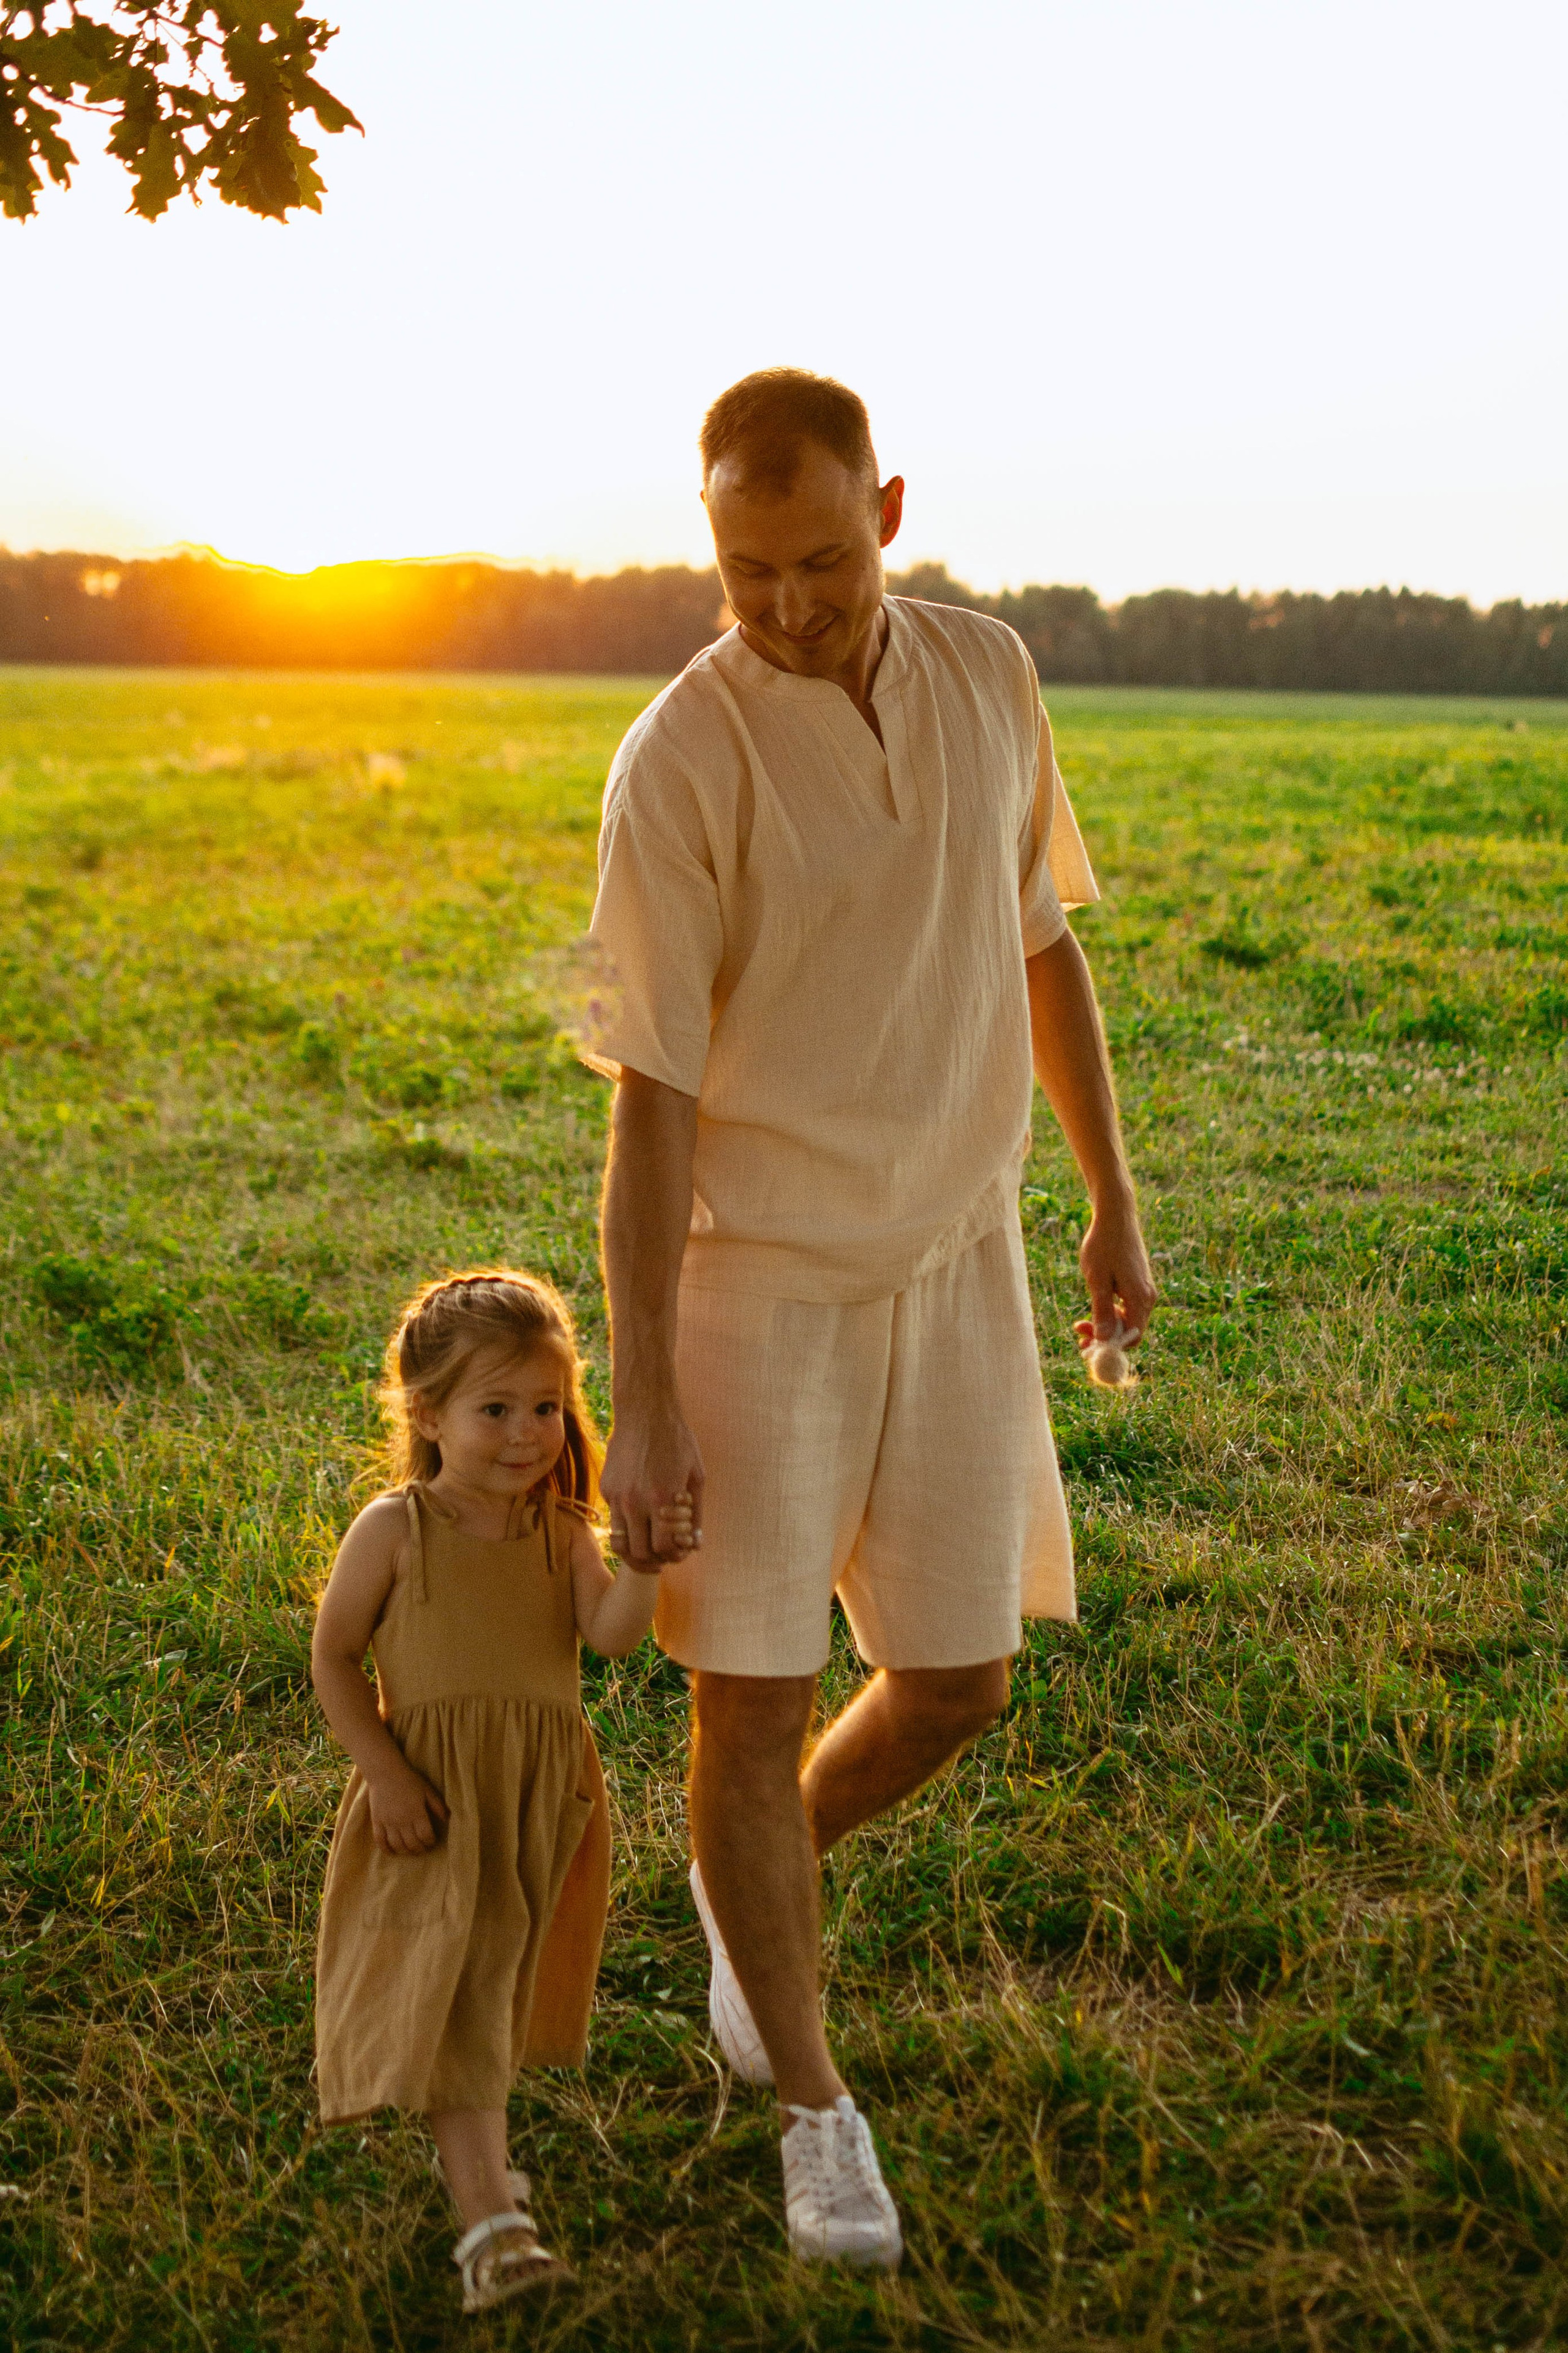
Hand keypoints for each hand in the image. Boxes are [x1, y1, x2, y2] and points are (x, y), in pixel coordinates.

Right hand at [366, 1761, 448, 1855]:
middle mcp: (402, 1821)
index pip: (425, 1836)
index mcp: (417, 1813)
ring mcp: (388, 1823)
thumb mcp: (427, 1790)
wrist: (385, 1772)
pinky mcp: (377, 1822)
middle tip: (423, 1848)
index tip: (432, 1841)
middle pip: (412, 1844)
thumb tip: (447, 1819)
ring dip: (405, 1851)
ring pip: (397, 1845)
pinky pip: (380, 1841)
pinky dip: (386, 1849)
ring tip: (410, 1850)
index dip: (430, 1842)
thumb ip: (438, 1806)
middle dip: (420, 1849)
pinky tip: (392, 1852)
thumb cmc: (409, 1780)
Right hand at [601, 1395, 703, 1564]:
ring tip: (649, 1551)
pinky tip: (639, 1522)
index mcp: (663, 1498)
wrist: (645, 1412)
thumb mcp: (696, 1476)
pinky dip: (627, 1530)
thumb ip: (695, 1513)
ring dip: (636, 1554)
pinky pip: (614, 1522)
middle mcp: (636, 1502)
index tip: (680, 1551)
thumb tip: (695, 1544)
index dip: (674, 1555)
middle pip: (641, 1553)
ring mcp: (617, 1497)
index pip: (664, 1547)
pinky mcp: (606, 1490)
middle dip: (656, 1560)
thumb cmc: (677, 1441)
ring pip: (621, 1545)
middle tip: (665, 1556)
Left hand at [1075, 1188, 1157, 1350]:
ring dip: (1105, 1325)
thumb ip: (1102, 1311)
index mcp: (1140, 1298)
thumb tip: (1105, 1341)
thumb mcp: (1097, 1280)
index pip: (1132, 1338)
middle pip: (1130, 1331)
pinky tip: (1093, 1304)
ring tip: (1080, 1321)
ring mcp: (1144, 1290)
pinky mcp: (1138, 1283)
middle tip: (1078, 1332)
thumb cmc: (1103, 1245)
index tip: (1086, 1345)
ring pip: (1127, 1320)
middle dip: (1105, 1337)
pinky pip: (1127, 1308)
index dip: (1110, 1347)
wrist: (1115, 1215)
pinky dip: (1110, 1312)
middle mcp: (1147, 1297)